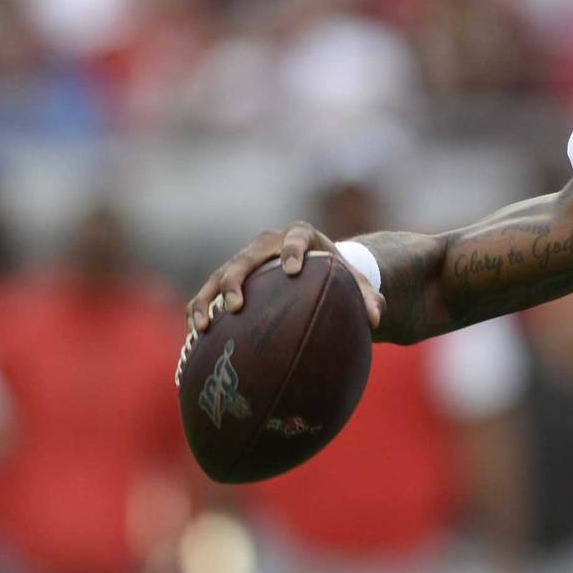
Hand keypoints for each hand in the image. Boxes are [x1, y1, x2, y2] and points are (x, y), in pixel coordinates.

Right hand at [187, 221, 382, 334]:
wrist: (313, 268)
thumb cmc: (337, 275)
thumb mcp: (356, 282)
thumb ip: (369, 298)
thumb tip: (376, 320)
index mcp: (301, 236)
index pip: (297, 238)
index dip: (292, 250)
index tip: (292, 269)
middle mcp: (267, 244)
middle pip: (246, 258)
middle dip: (236, 280)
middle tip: (235, 306)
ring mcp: (245, 260)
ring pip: (219, 276)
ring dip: (208, 299)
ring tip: (204, 326)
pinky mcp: (229, 279)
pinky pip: (207, 294)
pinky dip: (199, 310)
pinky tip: (196, 335)